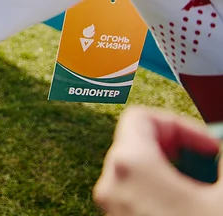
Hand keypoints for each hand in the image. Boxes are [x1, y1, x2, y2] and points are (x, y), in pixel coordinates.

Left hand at [93, 106, 221, 215]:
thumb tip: (221, 148)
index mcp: (130, 165)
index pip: (140, 116)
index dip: (179, 124)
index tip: (208, 145)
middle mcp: (110, 183)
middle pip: (136, 141)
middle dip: (176, 146)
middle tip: (207, 162)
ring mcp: (111, 205)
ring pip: (135, 168)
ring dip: (169, 168)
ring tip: (201, 186)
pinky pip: (133, 190)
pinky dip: (159, 188)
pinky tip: (188, 204)